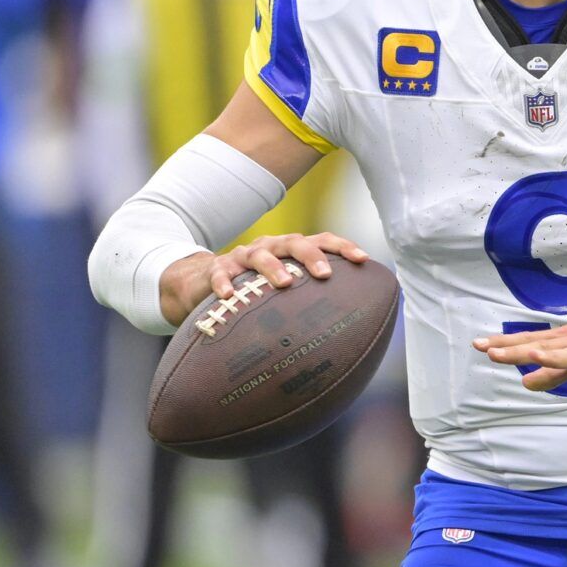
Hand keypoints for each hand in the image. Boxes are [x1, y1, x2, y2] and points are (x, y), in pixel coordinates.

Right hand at [158, 231, 369, 326]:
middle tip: (324, 274)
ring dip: (273, 268)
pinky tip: (228, 296)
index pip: (321, 240)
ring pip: (259, 255)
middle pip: (293, 243)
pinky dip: (224, 284)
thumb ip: (309, 297)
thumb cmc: (255, 288)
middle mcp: (269, 247)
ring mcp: (243, 257)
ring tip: (285, 283)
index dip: (343, 246)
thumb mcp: (284, 288)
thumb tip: (348, 326)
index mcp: (290, 250)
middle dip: (311, 256)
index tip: (363, 259)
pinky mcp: (217, 270)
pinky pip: (220, 274)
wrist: (204, 282)